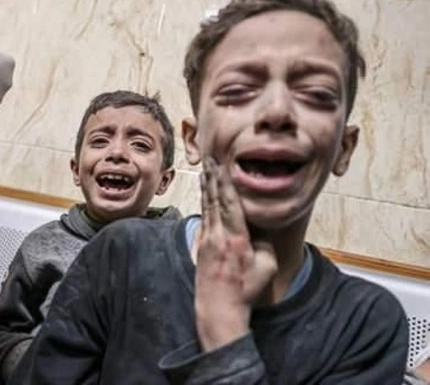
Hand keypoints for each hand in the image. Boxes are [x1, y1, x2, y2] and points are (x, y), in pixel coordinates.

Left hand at [194, 158, 277, 351]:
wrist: (219, 307)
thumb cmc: (246, 288)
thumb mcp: (266, 265)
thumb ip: (264, 242)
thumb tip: (258, 229)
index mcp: (235, 238)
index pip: (229, 203)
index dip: (225, 182)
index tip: (221, 165)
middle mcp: (217, 235)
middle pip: (213, 200)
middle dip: (212, 178)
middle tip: (210, 159)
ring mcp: (206, 241)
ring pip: (206, 208)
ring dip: (206, 188)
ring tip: (205, 171)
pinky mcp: (200, 247)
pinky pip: (203, 220)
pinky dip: (204, 204)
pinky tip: (204, 196)